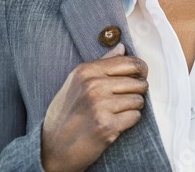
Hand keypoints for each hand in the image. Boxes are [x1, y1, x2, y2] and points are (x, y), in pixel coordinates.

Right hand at [41, 43, 148, 171]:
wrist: (53, 147)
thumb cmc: (66, 113)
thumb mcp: (77, 82)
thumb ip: (101, 63)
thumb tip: (122, 47)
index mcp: (86, 71)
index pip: (130, 62)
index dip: (141, 70)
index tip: (140, 77)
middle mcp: (93, 85)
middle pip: (138, 82)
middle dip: (137, 92)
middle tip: (123, 101)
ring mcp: (100, 105)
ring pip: (138, 100)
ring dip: (133, 108)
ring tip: (116, 113)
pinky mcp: (107, 125)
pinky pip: (135, 116)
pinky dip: (129, 121)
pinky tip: (115, 124)